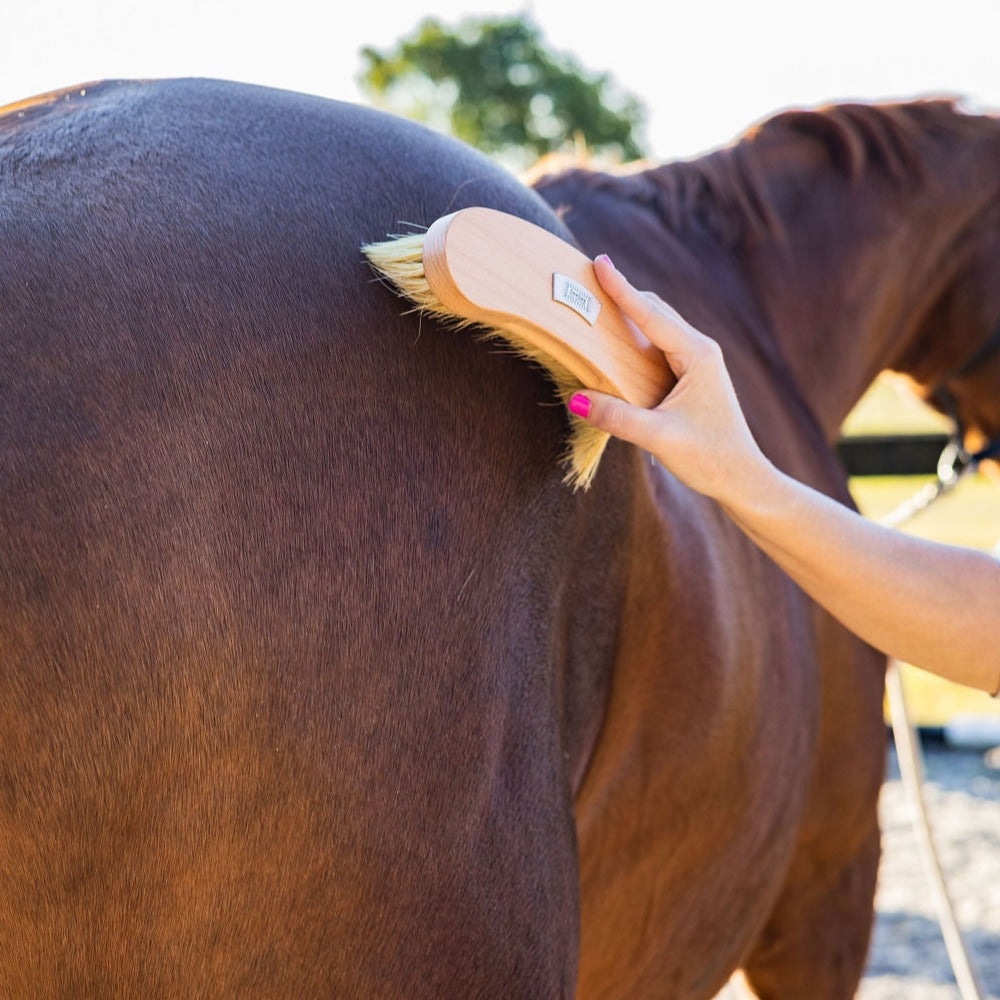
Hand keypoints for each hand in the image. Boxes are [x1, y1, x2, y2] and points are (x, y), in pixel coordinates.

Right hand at [570, 255, 772, 504]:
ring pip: (658, 326)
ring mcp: (697, 363)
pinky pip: (659, 345)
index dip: (622, 288)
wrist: (743, 479)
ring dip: (629, 313)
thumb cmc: (709, 457)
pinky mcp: (691, 377)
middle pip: (655, 311)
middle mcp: (700, 351)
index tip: (600, 262)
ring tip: (597, 301)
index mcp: (697, 355)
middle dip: (623, 294)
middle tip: (589, 279)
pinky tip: (617, 340)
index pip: (651, 314)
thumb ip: (618, 417)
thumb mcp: (659, 438)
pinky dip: (636, 335)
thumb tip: (576, 398)